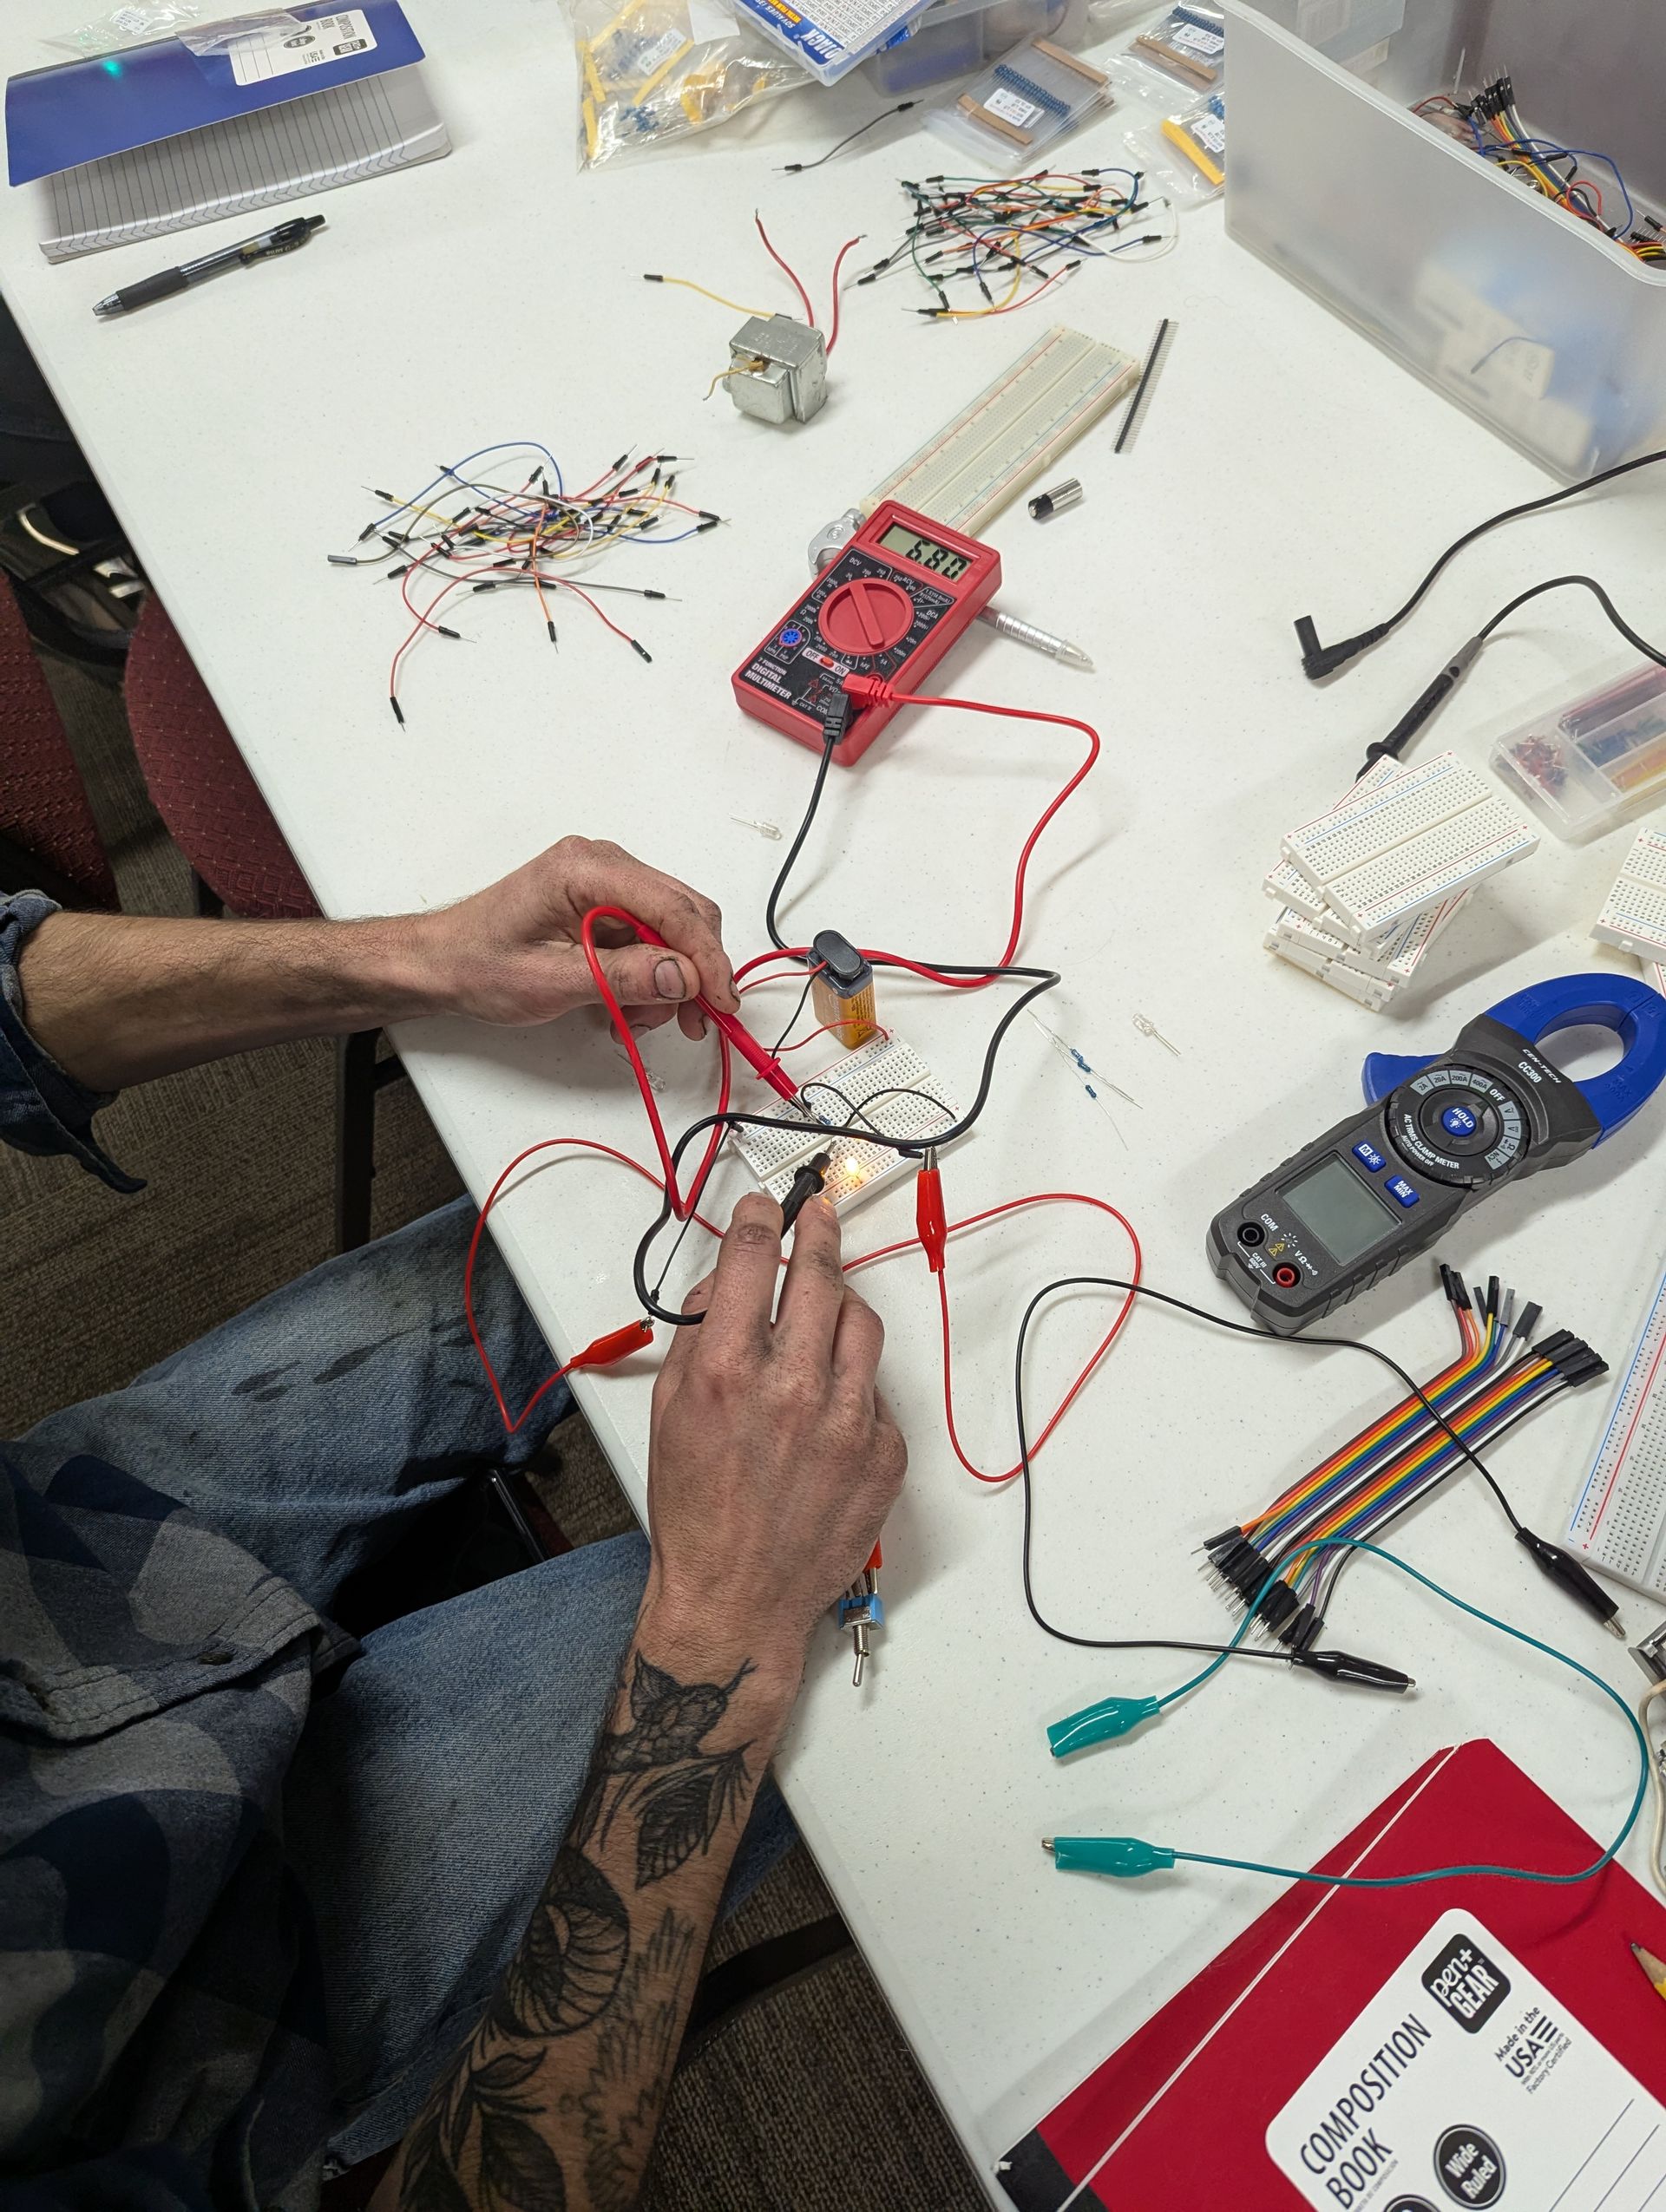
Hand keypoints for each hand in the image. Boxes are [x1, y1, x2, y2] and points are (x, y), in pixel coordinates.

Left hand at [416, 835, 736, 1039]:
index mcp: (586, 869)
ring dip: (669, 980)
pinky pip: (649, 938)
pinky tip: (625, 1005)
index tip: (721, 1002)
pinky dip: (649, 976)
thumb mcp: (550, 981)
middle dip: (693, 972)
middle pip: (683, 913)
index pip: (672, 907)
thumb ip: (621, 977)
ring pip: (672, 930)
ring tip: (636, 1020)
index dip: (706, 957)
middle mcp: (602, 864)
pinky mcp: (604, 904)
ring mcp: (605, 883)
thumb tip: (683, 976)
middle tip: (694, 1022)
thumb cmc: (478, 963)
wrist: (441, 962)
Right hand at [643, 1192, 906, 1676]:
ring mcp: (845, 1420)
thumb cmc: (696, 1514)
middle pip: (817, 1276)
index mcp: (725, 1373)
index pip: (749, 1261)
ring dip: (839, 1307)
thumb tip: (719, 1288)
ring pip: (860, 1322)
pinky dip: (852, 1385)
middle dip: (817, 1234)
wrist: (736, 1598)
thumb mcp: (668, 1414)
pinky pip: (875, 1390)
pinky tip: (826, 1409)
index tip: (765, 1206)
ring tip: (822, 1314)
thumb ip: (694, 1341)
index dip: (758, 1219)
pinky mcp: (883, 1452)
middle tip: (818, 1216)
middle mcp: (790, 1388)